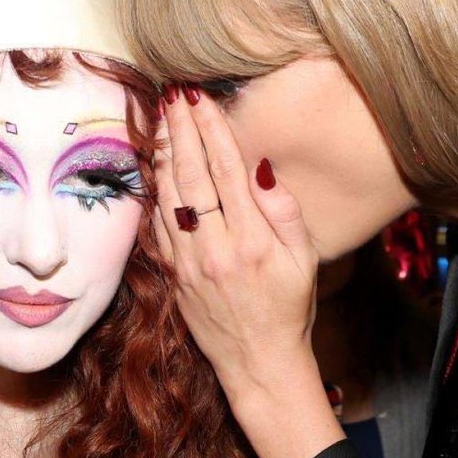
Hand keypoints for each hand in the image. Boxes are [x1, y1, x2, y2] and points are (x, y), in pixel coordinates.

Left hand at [154, 87, 342, 457]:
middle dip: (180, 129)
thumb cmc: (289, 309)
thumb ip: (284, 211)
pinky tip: (152, 167)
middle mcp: (215, 249)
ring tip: (158, 118)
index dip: (211, 128)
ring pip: (167, 197)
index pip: (227, 170)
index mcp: (252, 241)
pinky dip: (152, 193)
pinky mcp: (172, 277)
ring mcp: (187, 264)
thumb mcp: (305, 260)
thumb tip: (259, 167)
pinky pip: (156, 228)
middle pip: (190, 175)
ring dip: (160, 153)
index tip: (201, 97)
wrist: (259, 364)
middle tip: (173, 93)